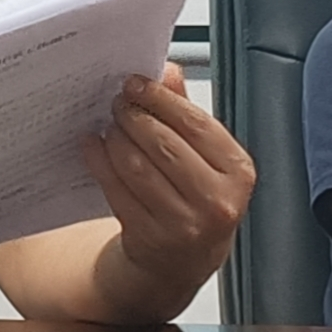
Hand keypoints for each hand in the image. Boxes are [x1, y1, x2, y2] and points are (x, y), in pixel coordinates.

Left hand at [79, 72, 255, 309]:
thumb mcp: (204, 158)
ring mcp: (185, 224)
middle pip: (163, 143)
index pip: (195, 123)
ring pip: (137, 165)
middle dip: (133, 115)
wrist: (181, 261)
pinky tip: (94, 146)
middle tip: (116, 102)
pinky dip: (100, 161)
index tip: (135, 82)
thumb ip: (187, 113)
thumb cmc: (194, 199)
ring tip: (108, 124)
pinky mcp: (151, 237)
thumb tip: (168, 70)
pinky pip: (116, 188)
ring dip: (115, 138)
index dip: (160, 98)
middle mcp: (217, 201)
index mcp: (237, 172)